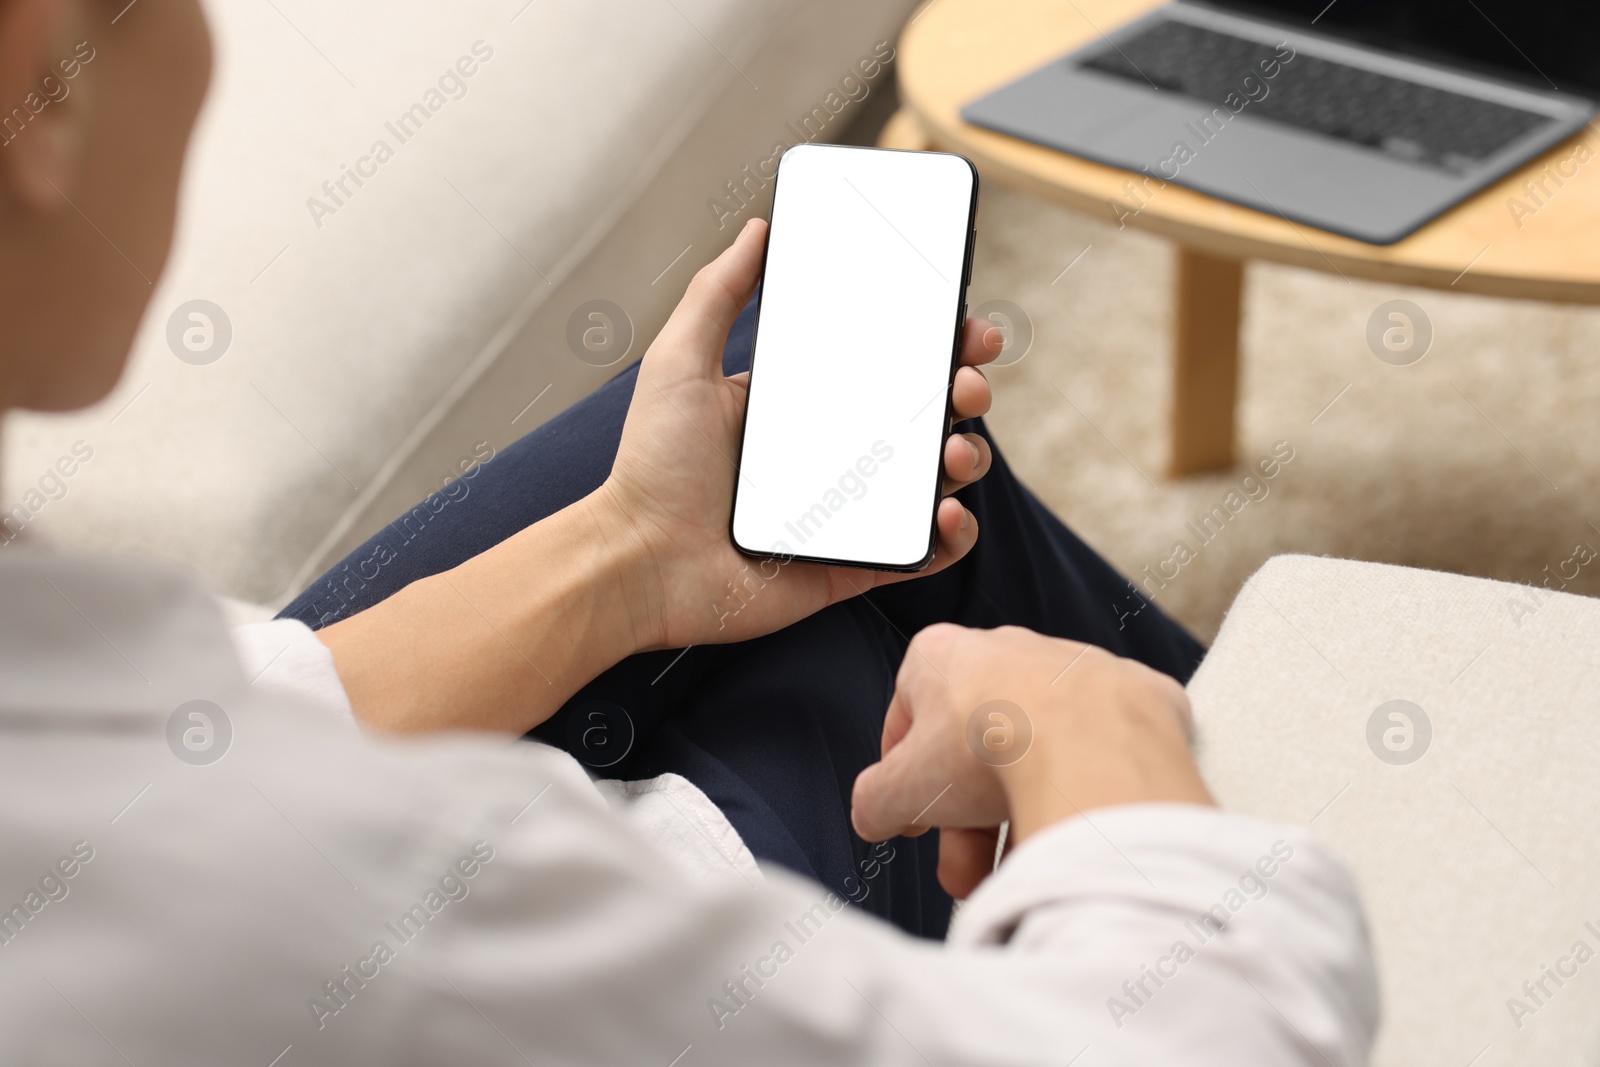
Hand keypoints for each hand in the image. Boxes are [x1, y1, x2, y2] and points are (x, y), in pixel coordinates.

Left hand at [316, 221, 998, 736]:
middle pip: (925, 415)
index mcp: (804, 406)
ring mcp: (848, 512)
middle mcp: (833, 454)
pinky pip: (921, 553)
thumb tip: (758, 227)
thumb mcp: (679, 362)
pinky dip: (951, 536)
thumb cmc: (652, 466)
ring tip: (954, 450)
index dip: (935, 342)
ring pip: (935, 480)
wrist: (639, 562)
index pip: (887, 364)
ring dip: (967, 457)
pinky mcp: (854, 565)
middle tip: (967, 383)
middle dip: (965, 391)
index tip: (965, 322)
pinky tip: (948, 514)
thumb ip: (718, 292)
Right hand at [849, 624, 1211, 898]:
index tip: (912, 823)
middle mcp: (1010, 650)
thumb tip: (872, 815)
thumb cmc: (986, 749)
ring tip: (1020, 872)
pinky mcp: (1135, 699)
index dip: (904, 781)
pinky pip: (1101, 754)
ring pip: (1040, 755)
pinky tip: (1074, 833)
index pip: (909, 720)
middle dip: (966, 821)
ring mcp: (1076, 671)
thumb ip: (874, 801)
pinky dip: (1085, 793)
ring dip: (1022, 816)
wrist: (1089, 746)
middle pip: (977, 747)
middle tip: (965, 871)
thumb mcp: (900, 789)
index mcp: (943, 656)